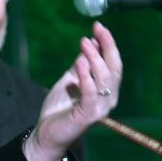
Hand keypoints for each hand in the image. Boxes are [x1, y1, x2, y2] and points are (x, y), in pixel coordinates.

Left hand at [23, 21, 121, 160]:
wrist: (47, 133)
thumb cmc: (60, 108)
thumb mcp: (70, 79)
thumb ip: (81, 65)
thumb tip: (90, 43)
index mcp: (106, 89)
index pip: (113, 63)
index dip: (108, 44)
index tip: (99, 27)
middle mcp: (108, 98)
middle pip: (114, 69)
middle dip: (107, 46)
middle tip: (97, 29)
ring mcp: (100, 108)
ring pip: (104, 79)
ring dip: (94, 58)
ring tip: (85, 42)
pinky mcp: (89, 115)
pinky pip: (90, 93)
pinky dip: (85, 77)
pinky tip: (79, 62)